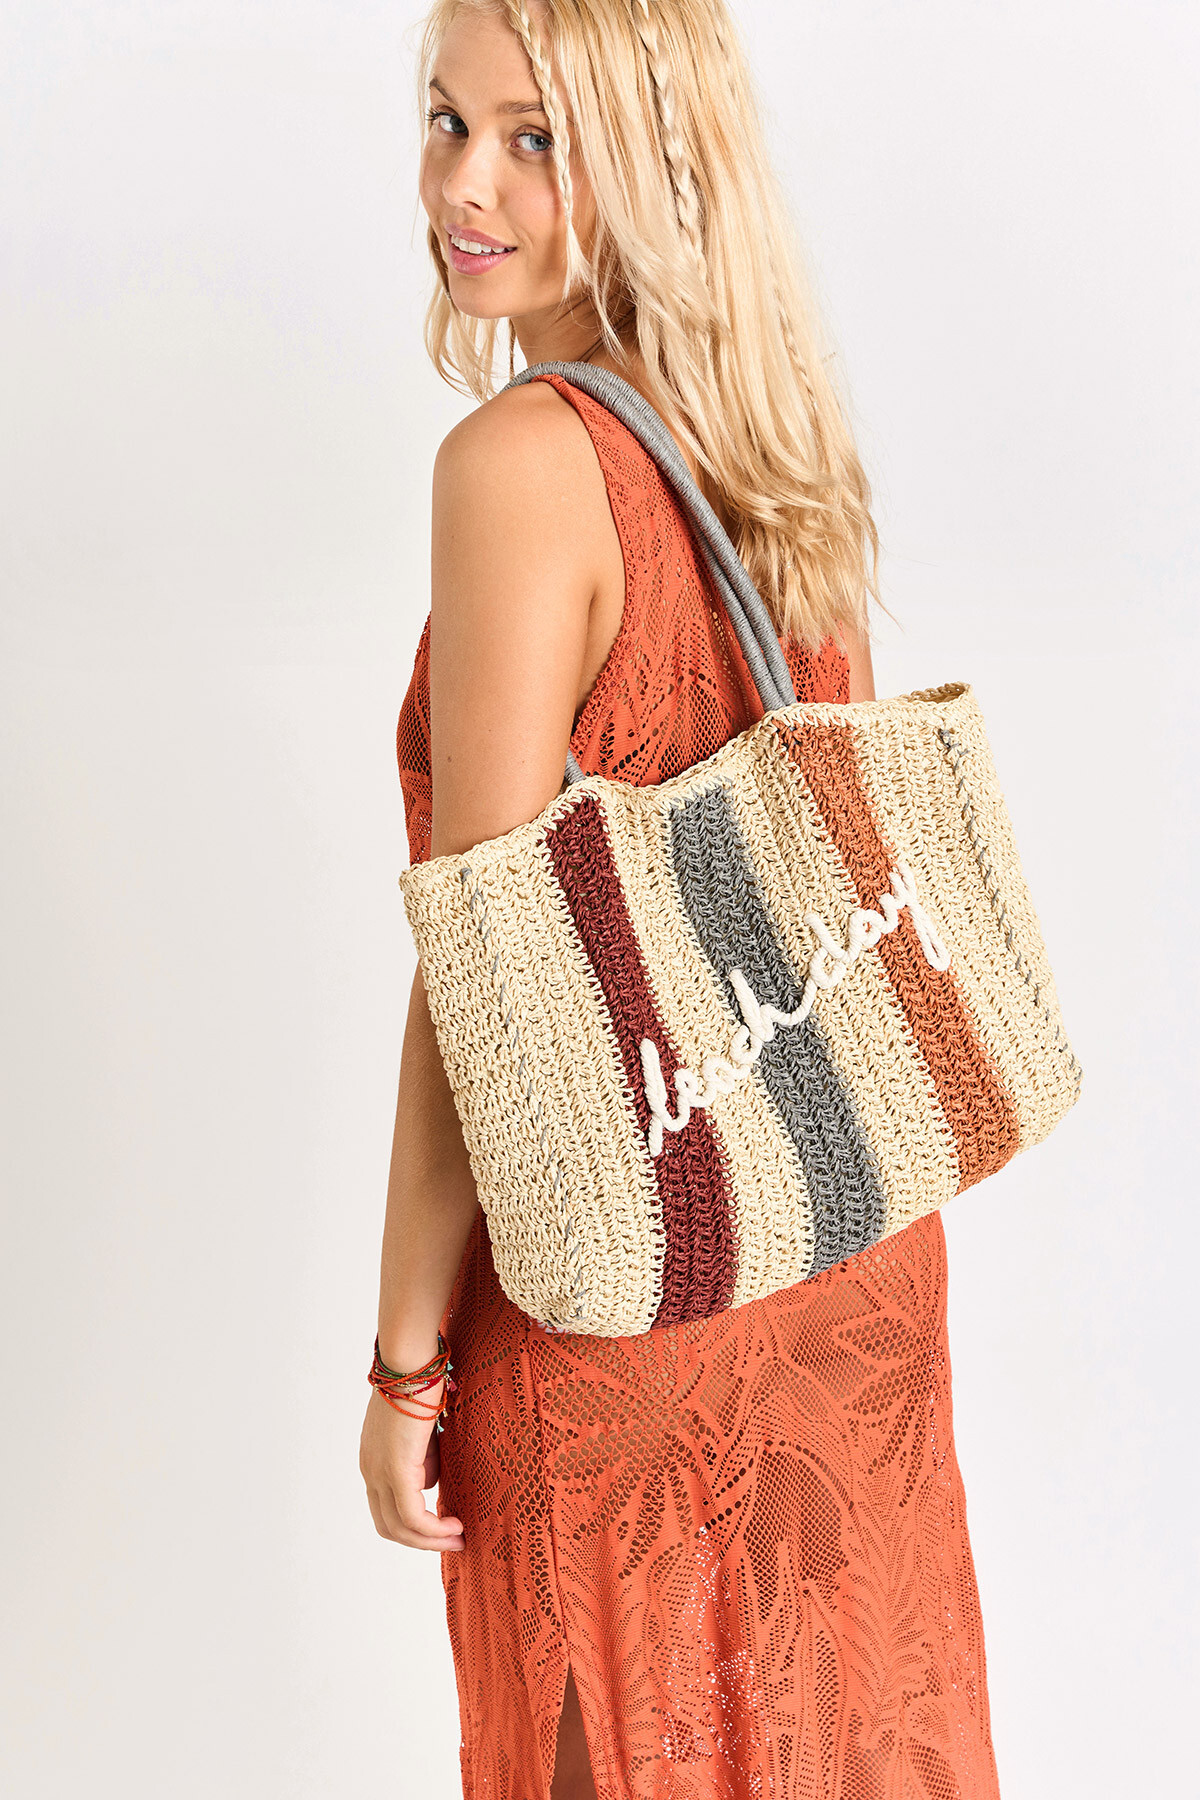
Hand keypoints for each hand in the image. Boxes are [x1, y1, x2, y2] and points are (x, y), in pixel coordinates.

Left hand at [359, 1381, 466, 1552]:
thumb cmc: (420, 1386)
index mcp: (373, 1461)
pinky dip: (433, 1529)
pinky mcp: (394, 1469)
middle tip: (453, 1541)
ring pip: (399, 1527)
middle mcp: (369, 1471)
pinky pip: (411, 1515)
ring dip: (430, 1540)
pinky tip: (454, 1526)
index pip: (386, 1509)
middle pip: (389, 1526)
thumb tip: (431, 1481)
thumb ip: (423, 1459)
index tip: (442, 1528)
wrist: (410, 1363)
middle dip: (422, 1541)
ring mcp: (378, 1471)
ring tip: (458, 1537)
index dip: (414, 1526)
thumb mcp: (421, 1432)